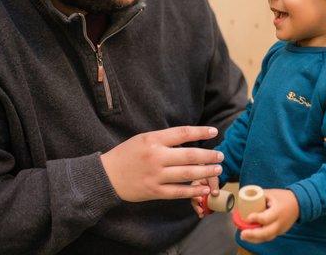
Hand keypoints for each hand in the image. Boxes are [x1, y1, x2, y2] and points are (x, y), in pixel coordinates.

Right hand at [100, 126, 223, 201]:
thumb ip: (165, 139)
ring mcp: (155, 176)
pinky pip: (178, 192)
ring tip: (217, 169)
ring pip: (187, 174)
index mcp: (153, 140)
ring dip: (205, 172)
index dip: (200, 132)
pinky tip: (204, 189)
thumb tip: (189, 139)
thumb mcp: (143, 139)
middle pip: (189, 155)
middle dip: (209, 156)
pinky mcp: (154, 191)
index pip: (182, 133)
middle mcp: (156, 157)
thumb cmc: (126, 154)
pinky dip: (193, 191)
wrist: (105, 176)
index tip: (214, 132)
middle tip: (220, 156)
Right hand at [191, 176, 219, 217]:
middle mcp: (194, 189)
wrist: (214, 175)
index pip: (193, 189)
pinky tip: (203, 215)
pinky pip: (200, 205)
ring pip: (196, 203)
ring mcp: (197, 195)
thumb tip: (215, 194)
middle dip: (196, 205)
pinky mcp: (201, 199)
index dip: (196, 195)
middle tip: (201, 210)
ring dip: (198, 209)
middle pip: (193, 198)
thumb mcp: (213, 177)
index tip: (201, 200)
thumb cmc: (212, 174)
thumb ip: (214, 184)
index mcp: (195, 183)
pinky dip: (202, 210)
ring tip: (202, 214)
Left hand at [240, 189, 298, 243]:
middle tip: (242, 233)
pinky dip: (259, 238)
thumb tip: (245, 198)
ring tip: (243, 236)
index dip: (256, 218)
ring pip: (267, 237)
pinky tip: (250, 237)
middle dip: (253, 234)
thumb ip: (259, 196)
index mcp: (278, 211)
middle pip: (266, 232)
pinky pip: (268, 237)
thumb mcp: (271, 193)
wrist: (298, 204)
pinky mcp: (279, 232)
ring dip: (254, 239)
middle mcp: (280, 222)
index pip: (266, 218)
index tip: (248, 217)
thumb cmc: (283, 197)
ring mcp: (280, 229)